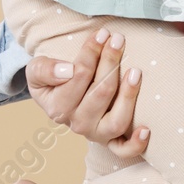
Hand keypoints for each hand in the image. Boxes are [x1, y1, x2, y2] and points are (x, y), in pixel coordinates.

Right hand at [26, 27, 149, 159]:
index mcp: (57, 107)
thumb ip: (44, 69)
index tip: (102, 33)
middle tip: (119, 39)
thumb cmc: (53, 79)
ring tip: (135, 71)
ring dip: (128, 96)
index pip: (77, 77)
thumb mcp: (37, 70)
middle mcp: (77, 124)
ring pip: (115, 120)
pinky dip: (135, 144)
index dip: (91, 53)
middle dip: (110, 62)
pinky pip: (123, 150)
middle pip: (100, 93)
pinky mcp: (112, 140)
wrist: (60, 94)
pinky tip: (146, 130)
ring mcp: (96, 134)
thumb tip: (67, 71)